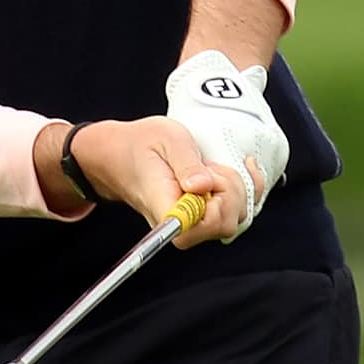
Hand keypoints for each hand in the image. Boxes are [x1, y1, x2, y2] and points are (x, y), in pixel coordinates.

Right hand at [60, 116, 260, 248]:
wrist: (122, 155)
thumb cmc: (141, 145)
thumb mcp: (165, 138)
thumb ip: (186, 162)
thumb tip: (203, 185)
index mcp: (168, 208)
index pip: (204, 225)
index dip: (220, 202)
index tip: (210, 175)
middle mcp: (181, 224)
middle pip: (226, 222)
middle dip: (231, 188)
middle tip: (209, 165)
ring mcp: (194, 223)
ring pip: (235, 216)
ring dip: (236, 186)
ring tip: (211, 167)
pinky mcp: (203, 217)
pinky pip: (235, 212)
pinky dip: (242, 189)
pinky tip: (228, 171)